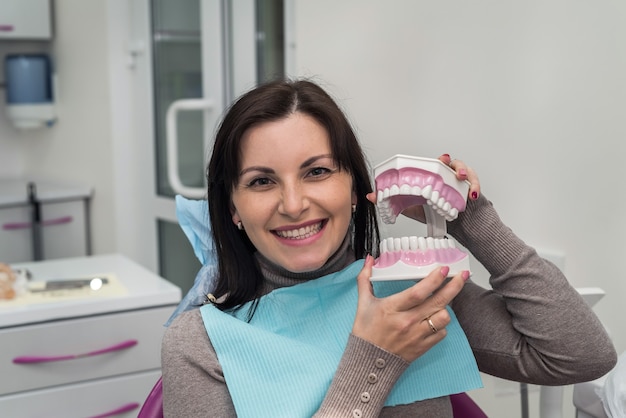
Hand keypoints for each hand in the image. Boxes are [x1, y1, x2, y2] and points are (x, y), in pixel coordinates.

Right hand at [352, 255, 468, 362]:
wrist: (368, 362)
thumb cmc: (366, 332)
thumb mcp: (363, 303)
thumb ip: (365, 279)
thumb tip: (369, 259)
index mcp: (392, 309)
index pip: (418, 292)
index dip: (434, 279)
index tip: (444, 268)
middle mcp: (408, 322)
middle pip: (438, 302)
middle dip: (454, 286)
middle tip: (462, 275)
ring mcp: (417, 335)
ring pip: (444, 317)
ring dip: (445, 307)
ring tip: (441, 300)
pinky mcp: (423, 346)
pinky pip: (442, 332)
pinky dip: (441, 324)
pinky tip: (434, 318)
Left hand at [367, 154, 480, 222]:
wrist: (456, 225)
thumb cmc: (434, 213)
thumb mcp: (411, 208)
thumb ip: (392, 201)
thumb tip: (370, 196)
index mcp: (430, 176)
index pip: (428, 163)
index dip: (427, 161)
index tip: (427, 161)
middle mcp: (444, 174)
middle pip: (445, 161)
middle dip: (445, 160)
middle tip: (443, 160)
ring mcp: (458, 179)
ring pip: (461, 166)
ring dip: (462, 169)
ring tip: (460, 176)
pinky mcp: (471, 187)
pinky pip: (474, 182)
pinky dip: (474, 186)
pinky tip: (473, 194)